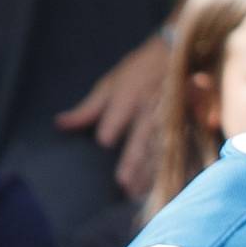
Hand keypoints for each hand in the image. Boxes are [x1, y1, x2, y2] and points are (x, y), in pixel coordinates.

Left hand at [55, 34, 171, 200]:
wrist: (177, 54)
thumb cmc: (138, 70)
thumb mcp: (109, 84)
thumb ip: (86, 109)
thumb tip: (59, 125)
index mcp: (127, 98)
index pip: (116, 117)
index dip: (110, 130)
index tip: (104, 142)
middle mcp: (148, 110)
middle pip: (141, 139)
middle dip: (134, 162)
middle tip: (125, 185)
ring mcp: (170, 118)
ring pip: (160, 148)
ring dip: (152, 171)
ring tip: (141, 192)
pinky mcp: (186, 124)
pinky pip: (180, 149)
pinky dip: (176, 167)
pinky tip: (169, 183)